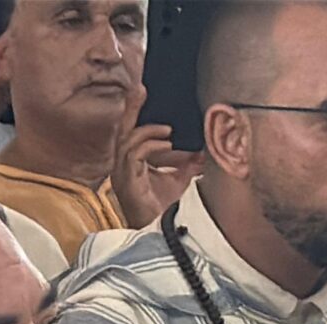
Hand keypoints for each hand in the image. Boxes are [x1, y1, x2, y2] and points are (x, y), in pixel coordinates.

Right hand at [110, 93, 202, 227]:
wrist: (161, 232)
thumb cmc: (164, 207)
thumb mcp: (179, 177)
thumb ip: (187, 160)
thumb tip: (205, 147)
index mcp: (130, 162)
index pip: (130, 131)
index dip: (134, 111)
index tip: (141, 89)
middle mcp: (121, 165)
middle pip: (122, 130)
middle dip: (130, 108)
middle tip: (140, 88)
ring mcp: (121, 173)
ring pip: (126, 140)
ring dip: (149, 132)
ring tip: (168, 131)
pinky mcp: (126, 181)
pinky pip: (135, 154)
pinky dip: (151, 145)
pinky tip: (167, 144)